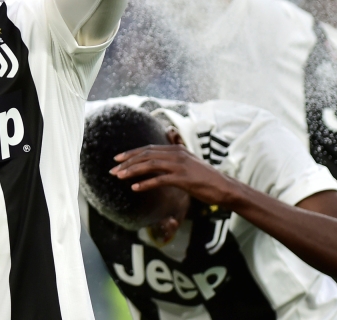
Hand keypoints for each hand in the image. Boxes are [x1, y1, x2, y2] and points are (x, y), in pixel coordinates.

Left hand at [111, 144, 237, 206]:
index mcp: (176, 149)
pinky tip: (135, 188)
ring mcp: (179, 166)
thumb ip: (172, 161)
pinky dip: (145, 183)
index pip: (149, 148)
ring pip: (150, 165)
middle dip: (127, 161)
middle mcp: (176, 154)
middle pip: (146, 154)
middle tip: (113, 169)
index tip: (118, 158)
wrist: (223, 187)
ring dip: (132, 171)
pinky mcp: (183, 179)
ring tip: (119, 177)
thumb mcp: (187, 164)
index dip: (132, 153)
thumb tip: (156, 163)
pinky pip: (159, 180)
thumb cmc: (204, 178)